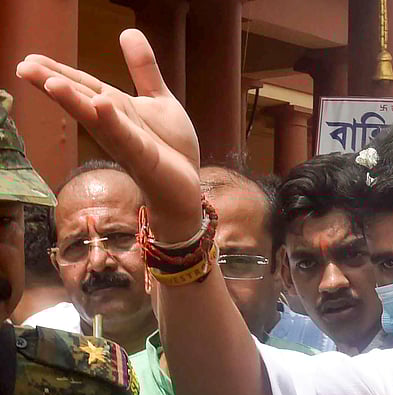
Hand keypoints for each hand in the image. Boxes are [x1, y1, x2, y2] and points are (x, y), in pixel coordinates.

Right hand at [16, 29, 200, 241]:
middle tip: (23, 67)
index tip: (28, 60)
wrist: (187, 184)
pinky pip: (126, 138)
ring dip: (75, 102)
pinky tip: (101, 104)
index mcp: (115, 107)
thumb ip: (143, 69)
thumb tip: (127, 30)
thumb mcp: (158, 99)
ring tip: (52, 83)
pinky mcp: (143, 157)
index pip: (83, 86)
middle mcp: (113, 124)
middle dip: (54, 84)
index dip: (58, 72)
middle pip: (81, 100)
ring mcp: (126, 142)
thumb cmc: (168, 145)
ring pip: (97, 119)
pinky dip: (113, 122)